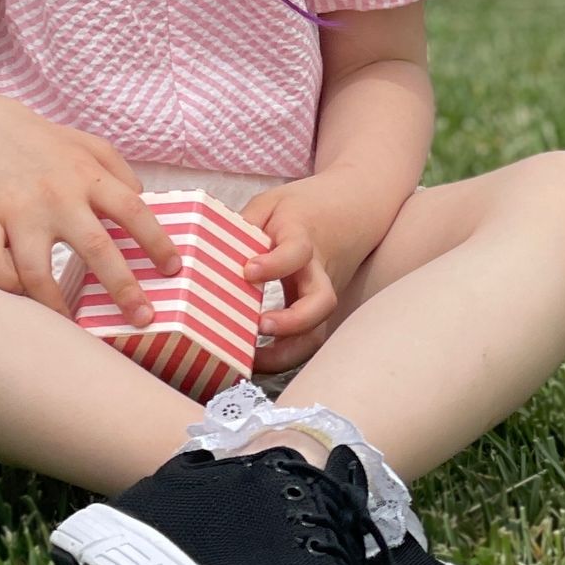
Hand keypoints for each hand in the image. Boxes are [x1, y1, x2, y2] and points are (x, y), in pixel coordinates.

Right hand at [0, 95, 177, 319]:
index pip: (133, 210)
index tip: (174, 270)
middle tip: (143, 318)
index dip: (157, 242)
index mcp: (88, 176)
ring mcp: (18, 210)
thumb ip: (119, 171)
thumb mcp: (88, 144)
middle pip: (95, 247)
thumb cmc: (43, 144)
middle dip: (123, 287)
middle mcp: (57, 195)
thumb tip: (146, 203)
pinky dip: (5, 284)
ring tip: (72, 323)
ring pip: (36, 270)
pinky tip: (20, 292)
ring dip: (55, 304)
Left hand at [240, 174, 383, 376]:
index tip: (248, 271)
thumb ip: (245, 223)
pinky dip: (284, 356)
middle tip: (260, 326)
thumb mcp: (271, 203)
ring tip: (252, 360)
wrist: (353, 208)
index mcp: (304, 238)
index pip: (296, 252)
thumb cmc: (304, 208)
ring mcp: (322, 294)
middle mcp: (319, 272)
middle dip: (293, 321)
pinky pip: (307, 340)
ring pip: (318, 332)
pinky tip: (256, 362)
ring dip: (288, 352)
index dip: (274, 264)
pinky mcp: (318, 312)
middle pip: (323, 303)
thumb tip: (211, 250)